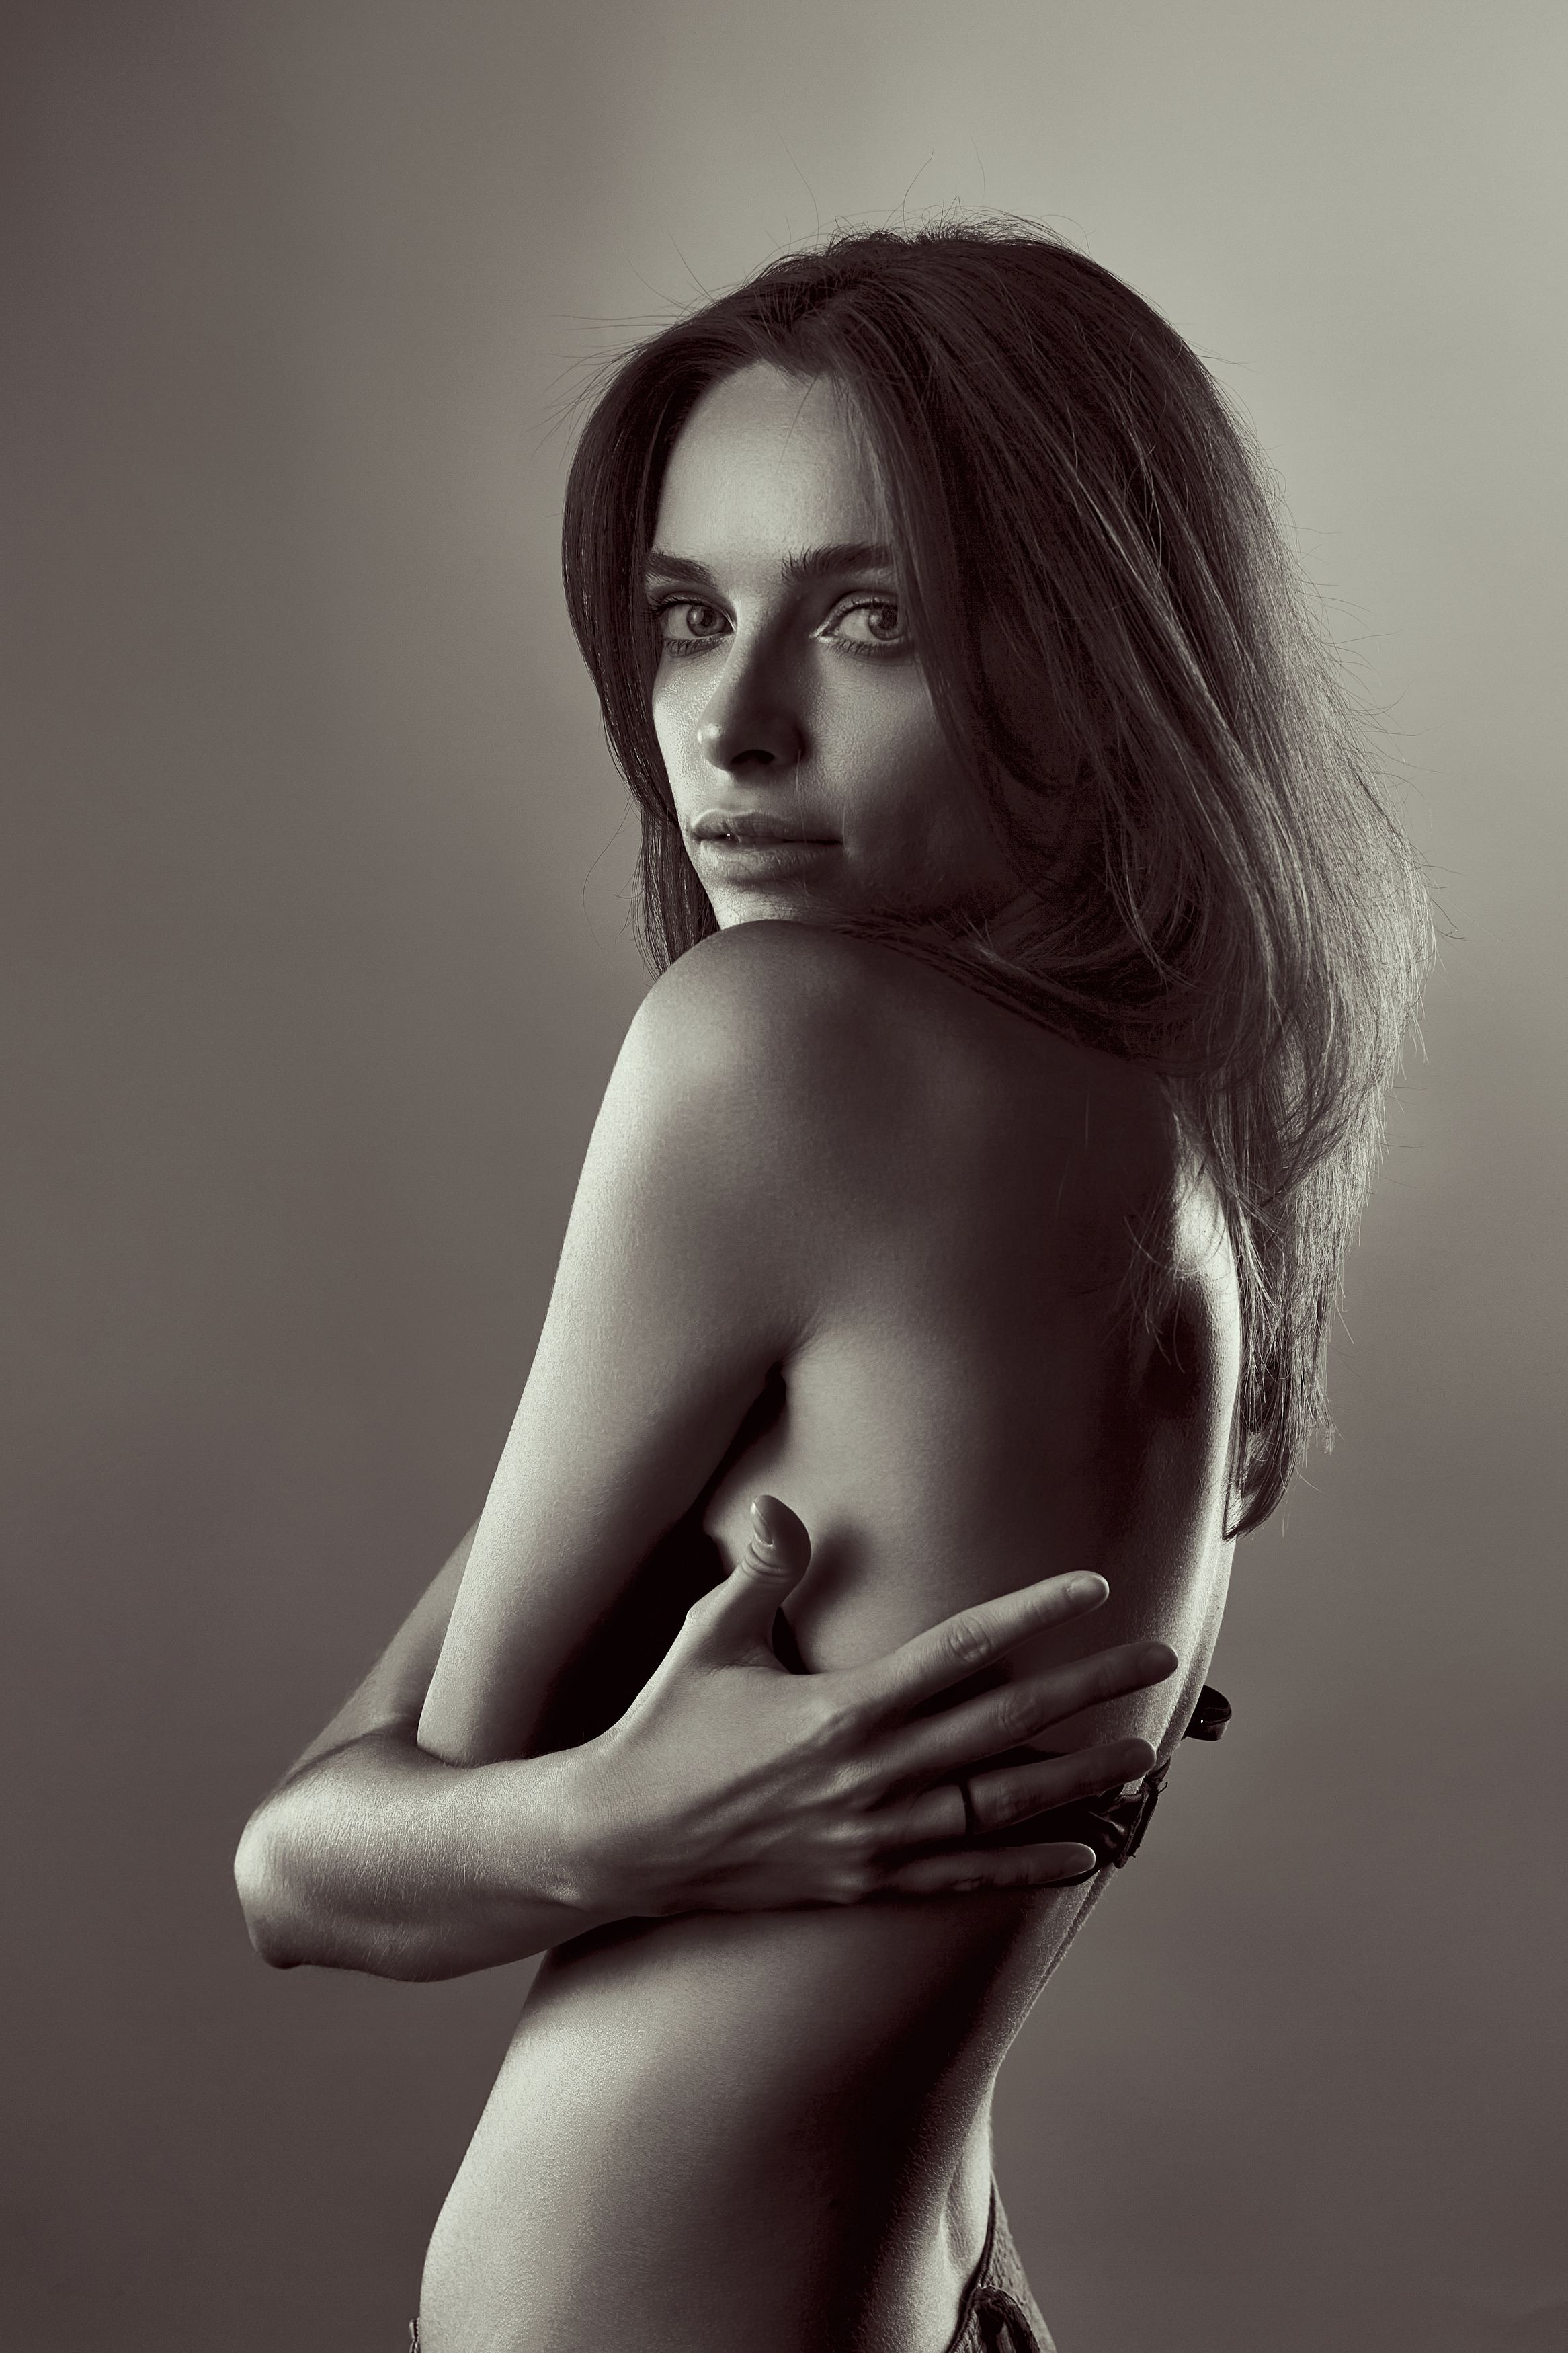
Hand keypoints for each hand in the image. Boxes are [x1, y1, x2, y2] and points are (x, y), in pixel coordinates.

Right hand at [574, 1496, 1176, 1914]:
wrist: (619, 1843)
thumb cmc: (664, 1728)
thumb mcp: (707, 1638)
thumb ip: (760, 1572)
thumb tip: (779, 1507)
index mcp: (841, 1707)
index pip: (962, 1650)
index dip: (1034, 1615)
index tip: (1095, 1586)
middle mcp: (871, 1775)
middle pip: (1006, 1727)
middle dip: (1090, 1689)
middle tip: (1160, 1657)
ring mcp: (874, 1837)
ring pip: (1002, 1805)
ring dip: (1080, 1779)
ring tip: (1145, 1753)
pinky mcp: (865, 1883)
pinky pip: (966, 1879)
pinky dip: (1030, 1867)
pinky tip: (1089, 1853)